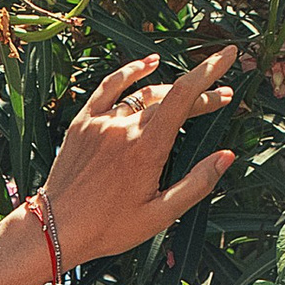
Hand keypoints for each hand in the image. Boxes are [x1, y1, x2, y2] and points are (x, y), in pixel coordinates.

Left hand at [43, 47, 238, 268]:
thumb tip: (227, 156)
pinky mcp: (84, 121)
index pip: (185, 95)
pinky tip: (149, 64)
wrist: (55, 230)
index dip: (210, 70)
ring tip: (189, 96)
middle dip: (200, 94)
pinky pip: (110, 86)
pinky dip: (131, 72)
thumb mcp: (159, 216)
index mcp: (147, 148)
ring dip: (171, 92)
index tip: (229, 54)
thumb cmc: (108, 229)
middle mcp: (125, 127)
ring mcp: (102, 121)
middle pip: (170, 96)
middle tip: (221, 99)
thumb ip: (196, 184)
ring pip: (144, 94)